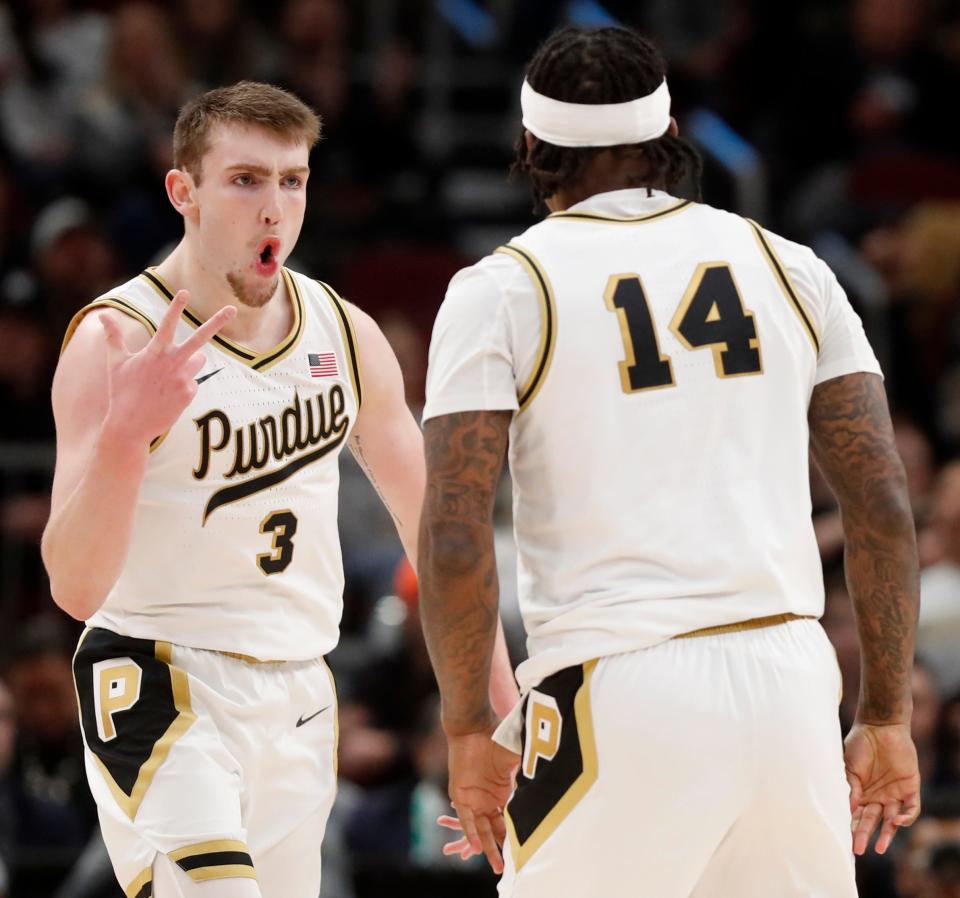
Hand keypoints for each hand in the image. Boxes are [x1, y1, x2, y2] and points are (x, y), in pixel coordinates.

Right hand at [99, 290, 234, 445]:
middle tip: (232, 309)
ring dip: (190, 363)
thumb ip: (114, 337)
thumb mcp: (115, 363)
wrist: (130, 425)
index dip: (175, 308)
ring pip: (198, 360)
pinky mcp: (189, 393)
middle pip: (200, 338)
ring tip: (168, 378)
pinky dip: (185, 385)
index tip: (185, 292)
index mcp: (154, 353)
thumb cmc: (121, 392)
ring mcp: (183, 378)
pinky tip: (170, 395)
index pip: (167, 325)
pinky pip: (194, 381)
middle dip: (217, 322)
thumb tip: (103, 316)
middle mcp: (171, 363)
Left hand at [443, 729, 519, 873]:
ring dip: (489, 848)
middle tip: (513, 865)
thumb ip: (531, 769)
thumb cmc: (497, 736)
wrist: (473, 726)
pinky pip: (466, 820)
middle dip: (505, 847)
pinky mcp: (460, 796)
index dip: (517, 833)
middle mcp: (488, 799)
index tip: (528, 848)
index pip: (510, 818)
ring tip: (498, 866)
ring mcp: (474, 799)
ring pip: (482, 830)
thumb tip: (552, 772)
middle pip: (497, 829)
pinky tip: (478, 848)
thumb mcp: (519, 757)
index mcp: (503, 791)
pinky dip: (472, 833)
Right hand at [844, 721, 920, 854]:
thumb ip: (849, 787)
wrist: (879, 726)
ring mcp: (894, 793)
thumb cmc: (859, 744)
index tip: (845, 839)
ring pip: (892, 820)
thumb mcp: (848, 766)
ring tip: (880, 848)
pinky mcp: (911, 788)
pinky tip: (896, 822)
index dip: (852, 826)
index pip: (857, 814)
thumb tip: (848, 808)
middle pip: (872, 820)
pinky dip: (906, 818)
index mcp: (861, 792)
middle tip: (857, 849)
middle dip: (864, 834)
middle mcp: (878, 796)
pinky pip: (911, 809)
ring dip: (887, 834)